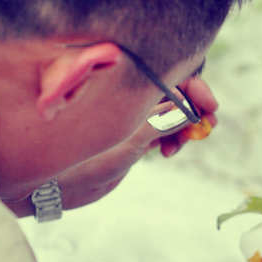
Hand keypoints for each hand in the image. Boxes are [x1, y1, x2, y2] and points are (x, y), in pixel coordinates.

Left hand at [3, 77, 217, 215]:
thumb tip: (188, 107)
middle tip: (208, 125)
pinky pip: (163, 130)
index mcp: (122, 84)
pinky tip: (170, 152)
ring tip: (186, 143)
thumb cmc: (79, 159)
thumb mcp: (125, 138)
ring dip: (186, 124)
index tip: (209, 105)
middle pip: (173, 90)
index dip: (192, 85)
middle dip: (194, 105)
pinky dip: (174, 138)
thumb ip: (158, 121)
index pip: (166, 72)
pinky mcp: (131, 136)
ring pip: (171, 112)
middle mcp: (127, 95)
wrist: (52, 189)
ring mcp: (130, 116)